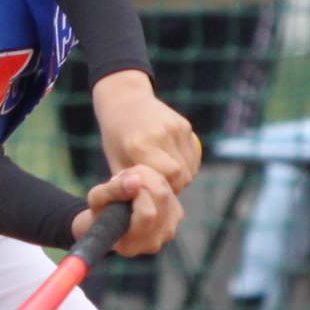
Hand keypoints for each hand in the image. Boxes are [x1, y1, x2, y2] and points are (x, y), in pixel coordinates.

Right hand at [75, 165, 181, 257]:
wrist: (113, 220)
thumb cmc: (102, 211)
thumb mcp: (97, 199)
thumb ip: (113, 191)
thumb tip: (136, 180)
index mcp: (130, 246)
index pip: (147, 214)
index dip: (138, 192)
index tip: (121, 182)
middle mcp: (153, 243)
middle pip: (161, 197)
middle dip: (144, 178)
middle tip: (125, 176)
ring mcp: (168, 231)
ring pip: (167, 191)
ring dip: (150, 178)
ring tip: (132, 182)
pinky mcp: (177, 218)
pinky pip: (172, 191)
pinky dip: (157, 181)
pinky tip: (143, 187)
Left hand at [88, 70, 200, 192]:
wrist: (125, 100)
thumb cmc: (117, 136)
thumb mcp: (115, 161)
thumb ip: (128, 184)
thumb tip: (137, 210)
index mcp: (140, 145)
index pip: (169, 176)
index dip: (165, 189)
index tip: (154, 191)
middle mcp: (161, 134)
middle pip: (182, 174)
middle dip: (174, 186)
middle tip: (160, 186)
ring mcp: (176, 128)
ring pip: (191, 167)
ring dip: (182, 177)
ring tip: (164, 175)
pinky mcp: (185, 125)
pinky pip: (194, 155)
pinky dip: (187, 165)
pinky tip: (172, 162)